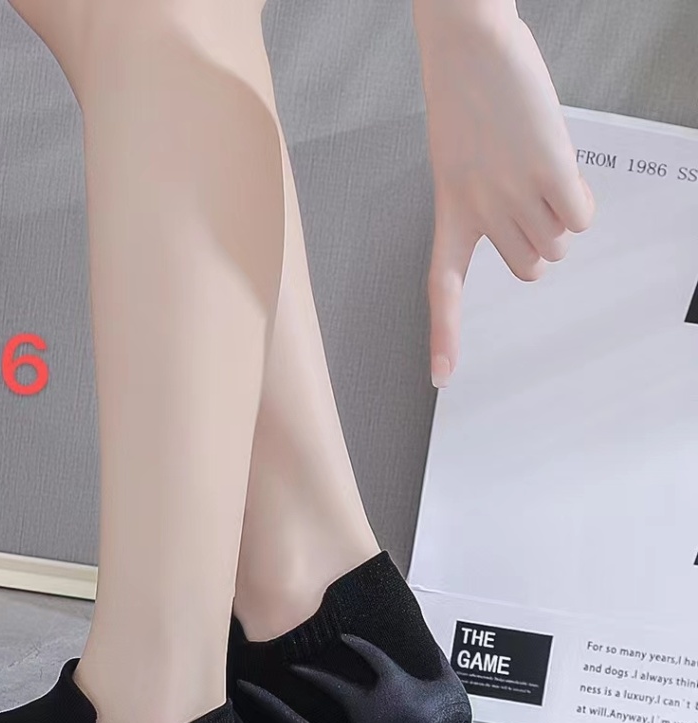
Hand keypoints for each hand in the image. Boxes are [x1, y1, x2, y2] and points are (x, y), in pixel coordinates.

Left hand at [413, 5, 595, 386]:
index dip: (443, 336)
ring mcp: (516, 194)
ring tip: (538, 169)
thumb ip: (485, 208)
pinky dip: (580, 199)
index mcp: (448, 213)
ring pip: (557, 246)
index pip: (442, 289)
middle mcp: (480, 213)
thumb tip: (537, 244)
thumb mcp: (459, 165)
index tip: (440, 378)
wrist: (469, 46)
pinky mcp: (550, 169)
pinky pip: (582, 218)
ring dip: (559, 217)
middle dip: (538, 243)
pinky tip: (558, 164)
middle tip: (527, 197)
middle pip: (530, 269)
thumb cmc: (465, 103)